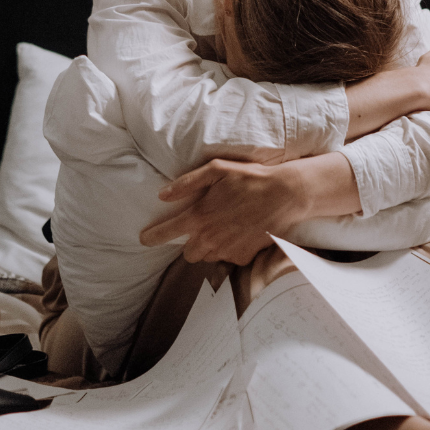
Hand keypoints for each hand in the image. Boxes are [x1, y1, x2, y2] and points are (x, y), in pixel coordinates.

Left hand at [139, 159, 308, 264]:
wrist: (285, 195)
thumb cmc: (250, 178)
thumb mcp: (217, 170)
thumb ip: (187, 183)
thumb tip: (163, 194)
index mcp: (199, 216)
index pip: (167, 232)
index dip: (152, 237)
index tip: (144, 239)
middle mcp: (210, 238)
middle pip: (188, 253)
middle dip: (192, 243)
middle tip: (203, 227)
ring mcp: (227, 250)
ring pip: (208, 257)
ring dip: (210, 247)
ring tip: (224, 229)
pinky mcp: (243, 257)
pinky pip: (228, 258)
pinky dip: (230, 249)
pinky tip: (240, 233)